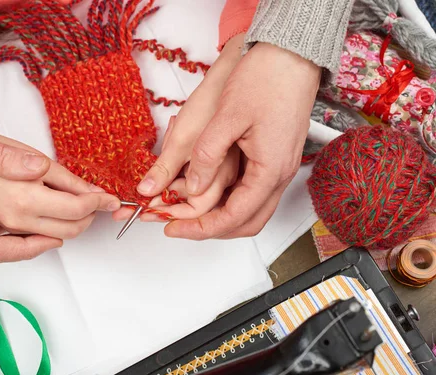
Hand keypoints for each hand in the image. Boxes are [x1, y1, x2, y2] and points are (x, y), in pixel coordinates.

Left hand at [136, 40, 320, 238]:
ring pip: (251, 211)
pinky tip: (207, 191)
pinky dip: (229, 200)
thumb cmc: (267, 77)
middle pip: (246, 223)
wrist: (292, 54)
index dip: (201, 228)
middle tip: (177, 224)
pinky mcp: (275, 158)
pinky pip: (253, 193)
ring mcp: (280, 167)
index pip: (234, 217)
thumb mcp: (227, 117)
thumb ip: (208, 156)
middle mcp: (280, 175)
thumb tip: (192, 187)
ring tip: (188, 211)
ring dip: (220, 217)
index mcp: (270, 170)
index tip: (174, 228)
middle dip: (210, 229)